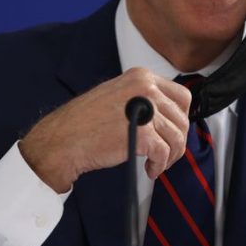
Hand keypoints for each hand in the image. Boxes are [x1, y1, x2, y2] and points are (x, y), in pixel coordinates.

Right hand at [19, 68, 190, 192]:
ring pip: (176, 137)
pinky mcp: (143, 133)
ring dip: (169, 156)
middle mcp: (146, 88)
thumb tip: (168, 115)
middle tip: (166, 153)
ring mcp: (146, 110)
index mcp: (141, 76)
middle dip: (177, 140)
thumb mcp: (118, 96)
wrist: (63, 140)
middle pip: (182, 118)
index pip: (182, 96)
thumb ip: (143, 99)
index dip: (180, 119)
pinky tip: (149, 169)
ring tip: (156, 163)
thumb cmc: (85, 122)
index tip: (174, 131)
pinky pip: (164, 153)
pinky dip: (160, 165)